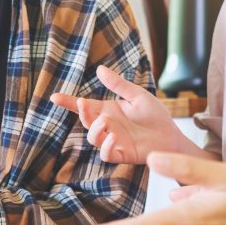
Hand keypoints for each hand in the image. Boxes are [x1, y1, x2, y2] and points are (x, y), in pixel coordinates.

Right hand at [51, 66, 188, 163]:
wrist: (171, 136)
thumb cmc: (155, 116)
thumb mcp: (136, 95)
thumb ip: (118, 85)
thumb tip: (99, 70)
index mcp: (108, 111)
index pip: (84, 107)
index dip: (68, 103)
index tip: (54, 97)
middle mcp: (107, 126)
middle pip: (85, 122)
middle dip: (82, 113)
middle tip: (84, 104)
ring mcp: (112, 141)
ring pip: (93, 138)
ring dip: (94, 129)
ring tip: (105, 121)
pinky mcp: (121, 154)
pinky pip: (106, 154)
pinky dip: (106, 146)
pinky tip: (113, 137)